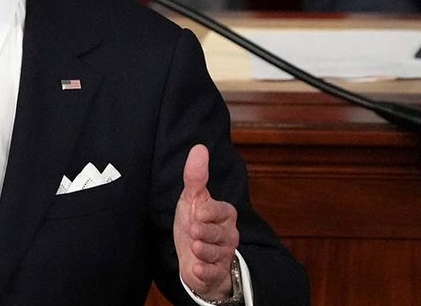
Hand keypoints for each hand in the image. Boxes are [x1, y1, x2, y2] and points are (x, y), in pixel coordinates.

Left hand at [173, 145, 239, 300]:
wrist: (193, 257)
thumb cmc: (195, 222)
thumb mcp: (192, 198)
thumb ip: (195, 175)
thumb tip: (199, 147)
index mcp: (225, 214)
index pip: (221, 211)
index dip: (207, 212)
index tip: (197, 212)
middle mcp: (229, 234)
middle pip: (217, 233)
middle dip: (203, 232)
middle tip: (194, 231)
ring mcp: (224, 255)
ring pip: (214, 253)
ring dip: (201, 250)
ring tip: (194, 247)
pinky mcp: (215, 273)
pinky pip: (211, 273)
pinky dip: (203, 271)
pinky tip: (196, 268)